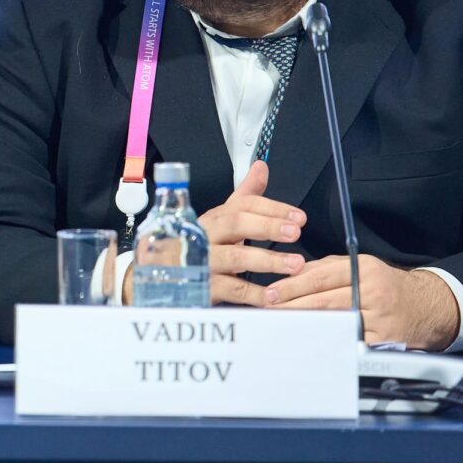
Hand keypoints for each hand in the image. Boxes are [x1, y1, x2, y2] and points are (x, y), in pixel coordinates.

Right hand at [195, 160, 306, 305]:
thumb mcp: (220, 219)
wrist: (163, 276)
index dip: (271, 208)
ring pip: (235, 257)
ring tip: (295, 264)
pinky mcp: (202, 286)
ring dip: (268, 260)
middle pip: (235, 224)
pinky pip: (230, 289)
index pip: (242, 204)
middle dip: (267, 226)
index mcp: (214, 218)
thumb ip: (245, 195)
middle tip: (295, 232)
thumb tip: (261, 167)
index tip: (298, 217)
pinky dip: (253, 292)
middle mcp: (206, 235)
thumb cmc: (196, 245)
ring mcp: (202, 260)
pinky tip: (272, 295)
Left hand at [264, 254, 459, 350]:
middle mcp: (373, 290)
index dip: (292, 285)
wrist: (428, 306)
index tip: (271, 292)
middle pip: (324, 299)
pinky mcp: (385, 339)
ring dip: (306, 323)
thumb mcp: (360, 267)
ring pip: (335, 320)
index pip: (320, 276)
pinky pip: (350, 340)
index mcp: (364, 268)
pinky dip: (329, 340)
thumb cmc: (386, 285)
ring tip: (283, 325)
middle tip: (269, 310)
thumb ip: (326, 268)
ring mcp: (380, 317)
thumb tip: (291, 274)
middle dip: (292, 305)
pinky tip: (311, 341)